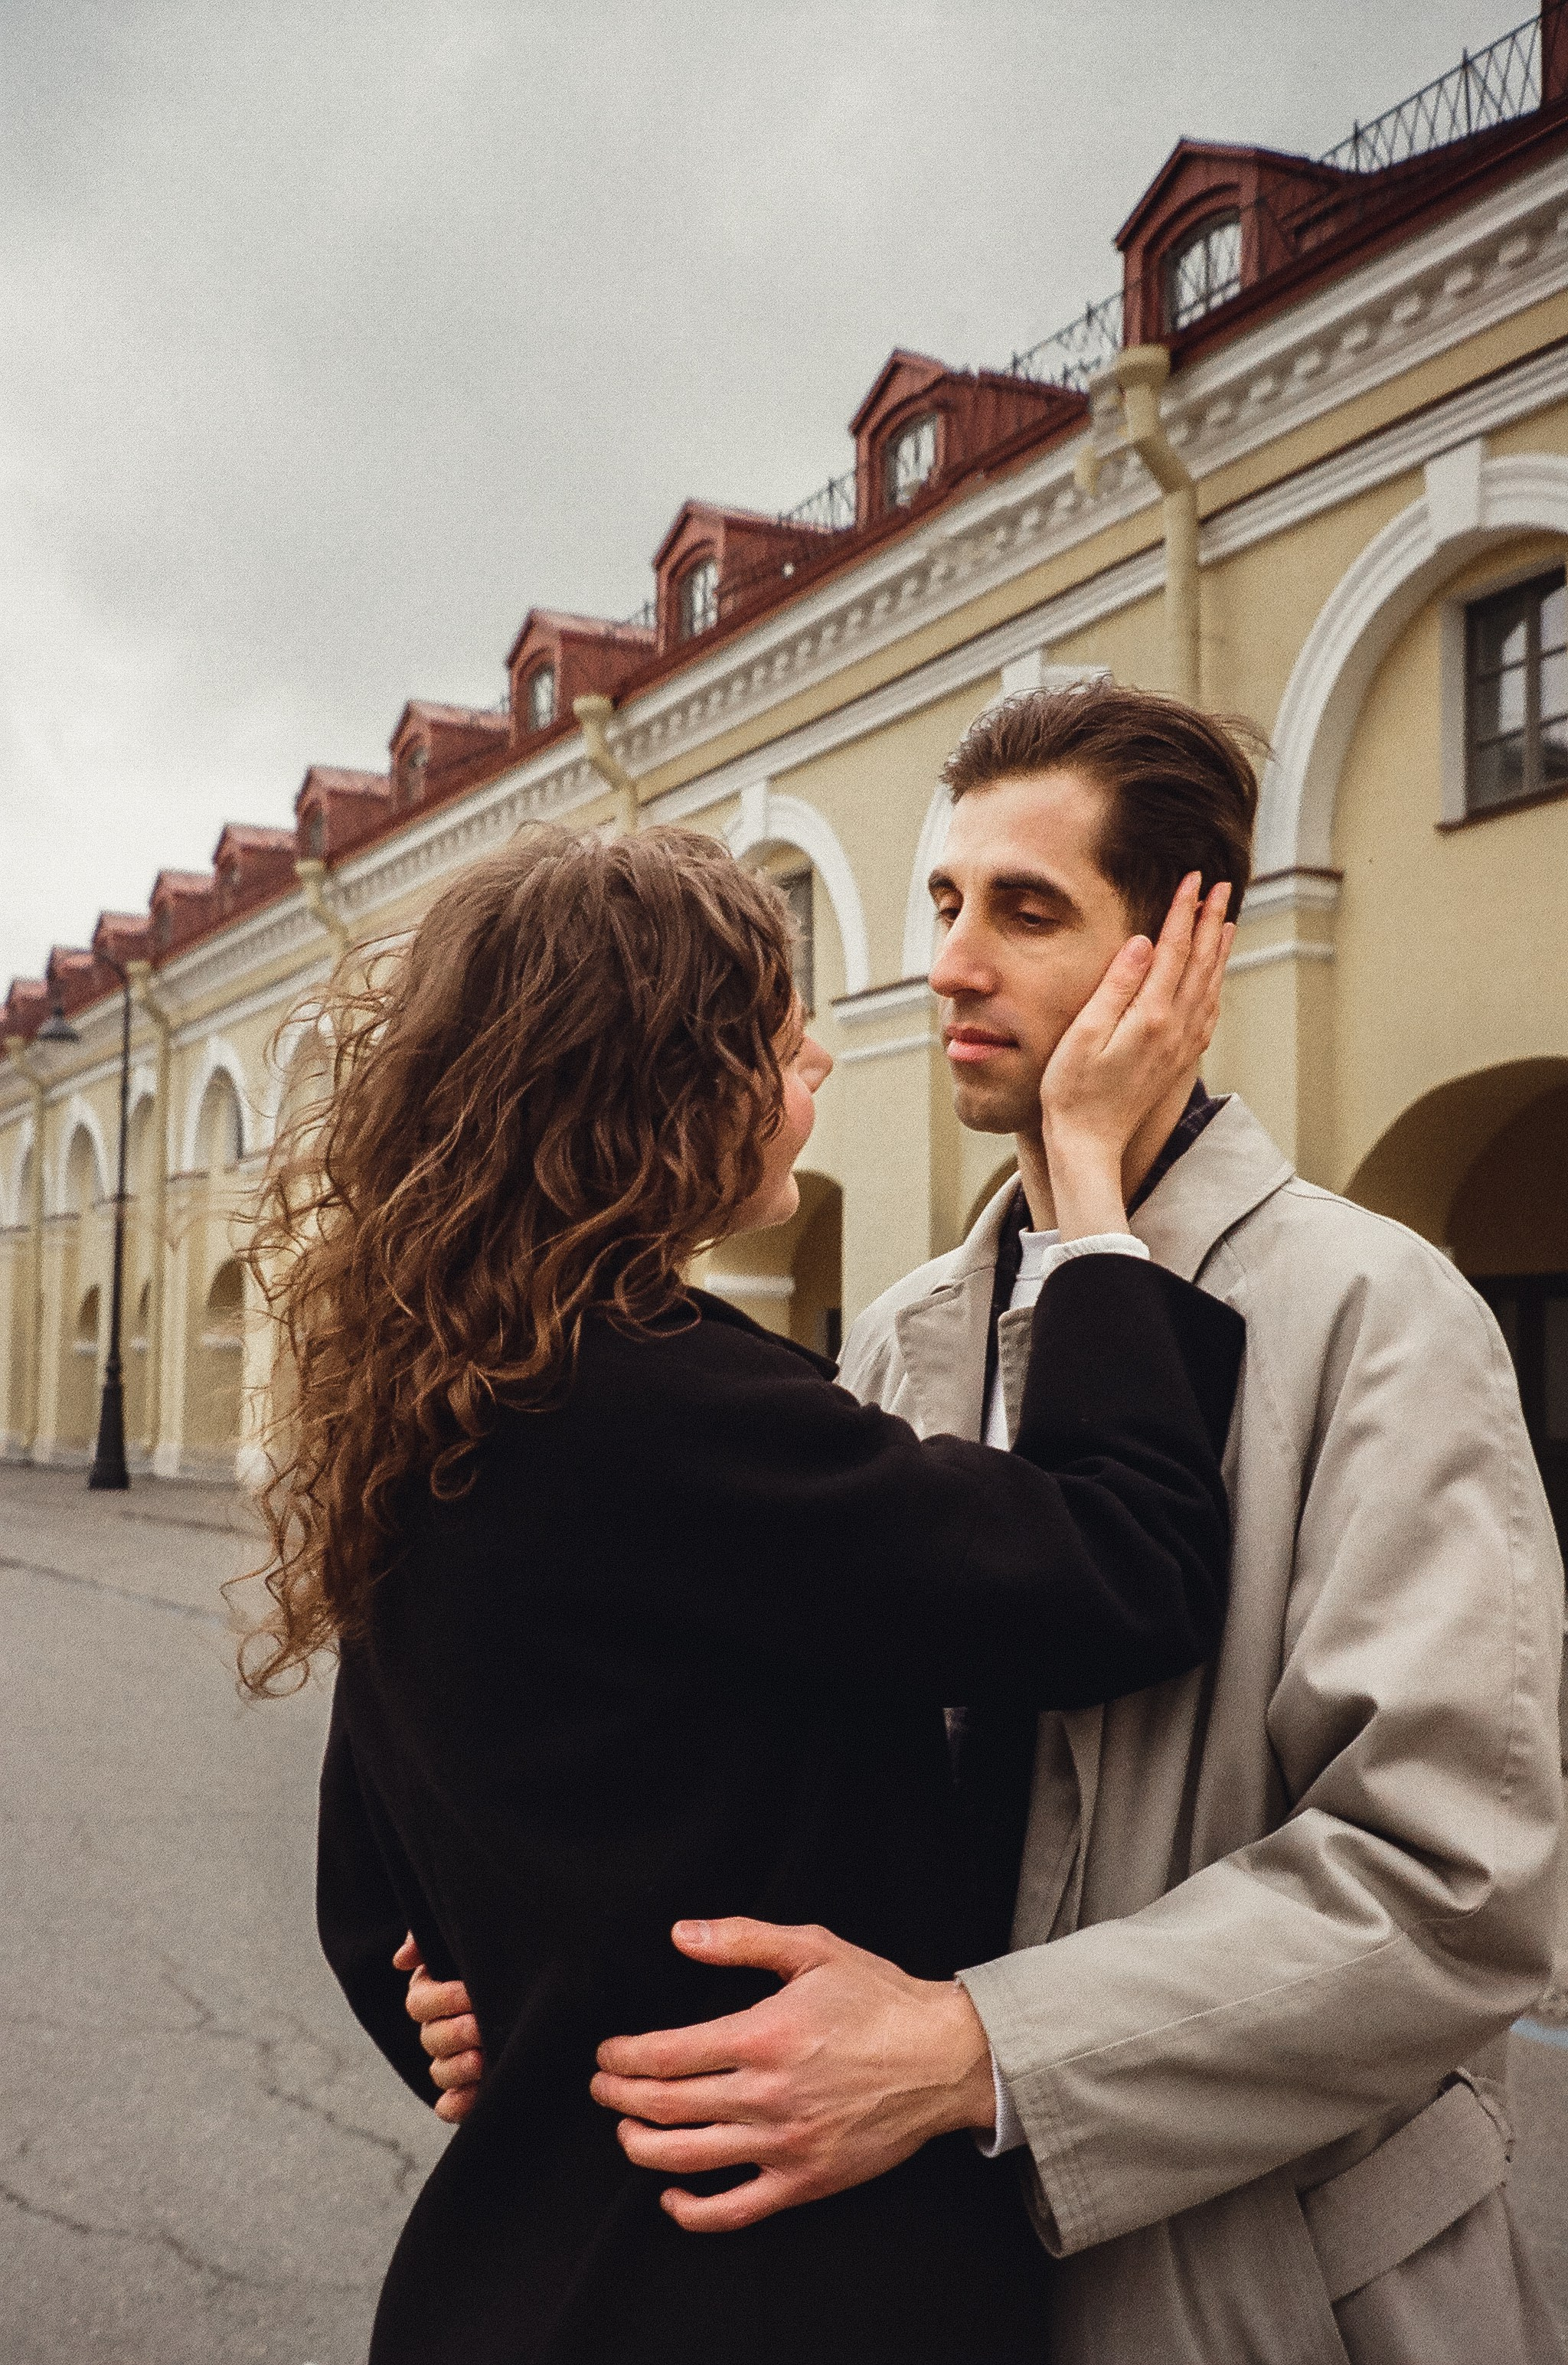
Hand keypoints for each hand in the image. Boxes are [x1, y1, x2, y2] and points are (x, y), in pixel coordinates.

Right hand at [393, 1933, 485, 2123]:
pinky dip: (459, 2104)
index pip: (420, 2002)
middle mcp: (439, 2029)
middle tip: (481, 2027)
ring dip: (458, 2068)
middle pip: (431, 2038)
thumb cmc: (504, 1953)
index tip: (470, 1993)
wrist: (547, 1986)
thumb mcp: (470, 1939)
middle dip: (455, 2033)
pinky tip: (478, 2095)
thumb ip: (430, 1937)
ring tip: (483, 2059)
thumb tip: (401, 1960)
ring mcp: (453, 2061)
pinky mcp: (468, 2090)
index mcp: (433, 1993)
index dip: (442, 1999)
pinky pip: (450, 2106)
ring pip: (439, 2072)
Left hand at [589, 1918, 994, 2232]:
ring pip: (688, 2158)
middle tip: (603, 2087)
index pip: (666, 2055)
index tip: (607, 2054)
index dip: (623, 2057)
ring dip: (641, 2146)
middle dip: (620, 2096)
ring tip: (625, 2129)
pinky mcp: (804, 2181)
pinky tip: (671, 2196)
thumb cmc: (879, 2000)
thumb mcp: (814, 1949)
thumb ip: (742, 1939)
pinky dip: (692, 2210)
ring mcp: (784, 2144)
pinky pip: (734, 2210)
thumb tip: (680, 1934)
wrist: (944, 2058)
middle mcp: (767, 2095)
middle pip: (666, 2106)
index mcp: (764, 2036)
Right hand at [1040, 874, 1232, 1238]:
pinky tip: (1214, 978)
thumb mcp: (1084, 1033)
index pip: (1174, 949)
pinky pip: (1207, 1013)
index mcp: (1152, 1016)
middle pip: (1200, 962)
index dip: (1184, 911)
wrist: (1088, 1144)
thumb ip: (1117, 985)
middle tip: (1218, 886)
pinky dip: (1214, 986)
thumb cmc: (1072, 1090)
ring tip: (1225, 920)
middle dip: (1210, 920)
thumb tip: (1144, 942)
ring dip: (1218, 950)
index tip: (1192, 880)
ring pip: (1209, 986)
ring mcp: (1180, 1046)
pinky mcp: (1177, 1060)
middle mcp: (1175, 1029)